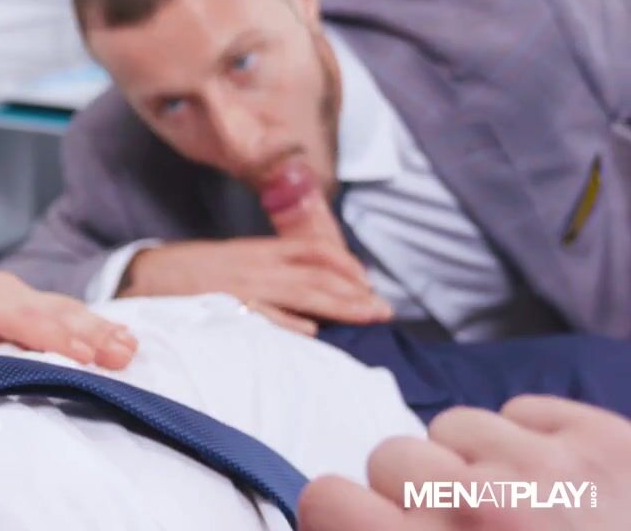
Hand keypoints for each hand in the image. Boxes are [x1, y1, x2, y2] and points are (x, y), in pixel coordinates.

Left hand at [0, 270, 137, 369]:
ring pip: (65, 313)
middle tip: (117, 353)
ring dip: (99, 331)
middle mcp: (4, 293)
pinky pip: (69, 320)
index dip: (45, 332)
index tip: (78, 352)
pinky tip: (126, 345)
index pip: (12, 313)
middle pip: (49, 311)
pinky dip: (98, 331)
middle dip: (85, 332)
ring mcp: (23, 302)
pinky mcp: (35, 315)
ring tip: (128, 350)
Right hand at [123, 236, 388, 334]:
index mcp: (259, 250)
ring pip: (300, 292)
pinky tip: (312, 331)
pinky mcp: (223, 307)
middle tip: (384, 310)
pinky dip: (288, 322)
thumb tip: (307, 284)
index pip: (314, 249)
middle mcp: (256, 265)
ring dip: (339, 305)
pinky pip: (262, 314)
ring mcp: (241, 286)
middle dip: (355, 292)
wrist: (143, 276)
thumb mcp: (234, 258)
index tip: (368, 282)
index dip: (347, 263)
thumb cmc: (190, 272)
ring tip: (368, 317)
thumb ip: (269, 265)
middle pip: (317, 273)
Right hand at [300, 396, 630, 529]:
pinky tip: (570, 496)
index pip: (327, 497)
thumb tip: (354, 524)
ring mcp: (547, 465)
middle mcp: (479, 507)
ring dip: (478, 466)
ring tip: (527, 518)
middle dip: (419, 496)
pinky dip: (536, 447)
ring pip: (457, 425)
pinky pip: (523, 410)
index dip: (346, 520)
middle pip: (391, 456)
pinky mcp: (605, 437)